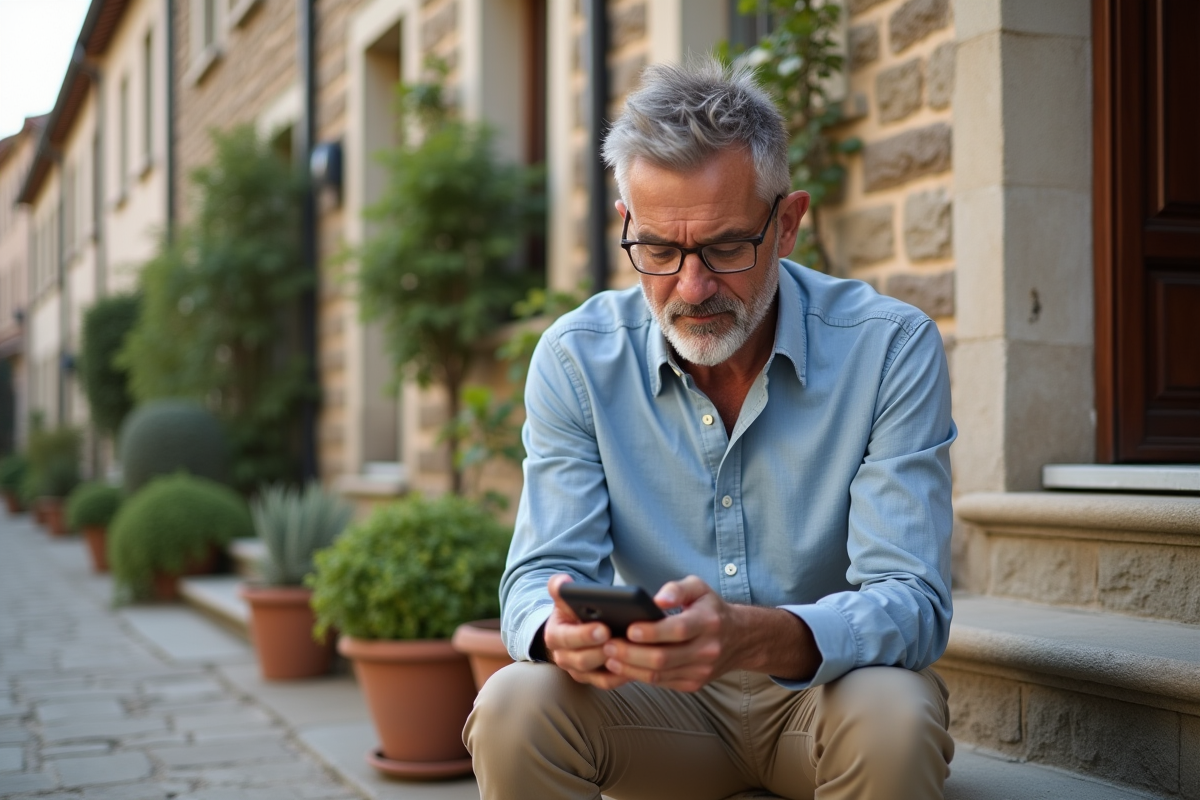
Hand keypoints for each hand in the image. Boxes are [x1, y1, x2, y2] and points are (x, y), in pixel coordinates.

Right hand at [542, 574, 632, 689]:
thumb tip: (563, 582)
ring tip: (633, 653)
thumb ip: (560, 587)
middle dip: (602, 651)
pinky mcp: (593, 679)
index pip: (566, 638)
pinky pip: (608, 683)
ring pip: (596, 675)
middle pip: (582, 660)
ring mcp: (578, 671)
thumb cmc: (573, 612)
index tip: (604, 628)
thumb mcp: (564, 598)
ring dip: (615, 665)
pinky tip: (636, 664)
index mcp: (555, 636)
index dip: (584, 635)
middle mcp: (563, 657)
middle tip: (622, 642)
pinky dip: (622, 676)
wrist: (574, 628)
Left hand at [601, 576, 820, 691]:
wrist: (740, 639)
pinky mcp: (694, 684)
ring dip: (630, 668)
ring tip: (609, 657)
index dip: (652, 632)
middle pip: (664, 658)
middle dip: (631, 654)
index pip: (678, 630)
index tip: (629, 628)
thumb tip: (658, 600)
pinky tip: (622, 667)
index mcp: (708, 622)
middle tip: (608, 645)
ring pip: (660, 675)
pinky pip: (662, 683)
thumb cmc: (710, 609)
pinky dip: (639, 676)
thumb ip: (677, 588)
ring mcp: (701, 670)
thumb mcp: (699, 588)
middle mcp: (707, 649)